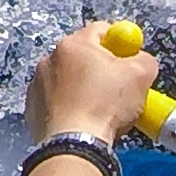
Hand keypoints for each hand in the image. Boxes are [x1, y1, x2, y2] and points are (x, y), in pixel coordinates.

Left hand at [23, 20, 158, 150]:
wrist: (74, 145)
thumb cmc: (106, 106)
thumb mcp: (140, 76)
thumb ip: (144, 59)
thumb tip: (140, 60)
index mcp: (73, 44)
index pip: (101, 30)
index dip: (120, 43)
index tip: (129, 61)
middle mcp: (49, 59)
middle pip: (82, 56)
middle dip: (101, 69)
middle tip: (117, 89)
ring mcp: (37, 84)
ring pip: (68, 80)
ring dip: (83, 90)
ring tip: (98, 111)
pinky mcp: (31, 109)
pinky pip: (56, 102)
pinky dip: (69, 108)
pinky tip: (81, 123)